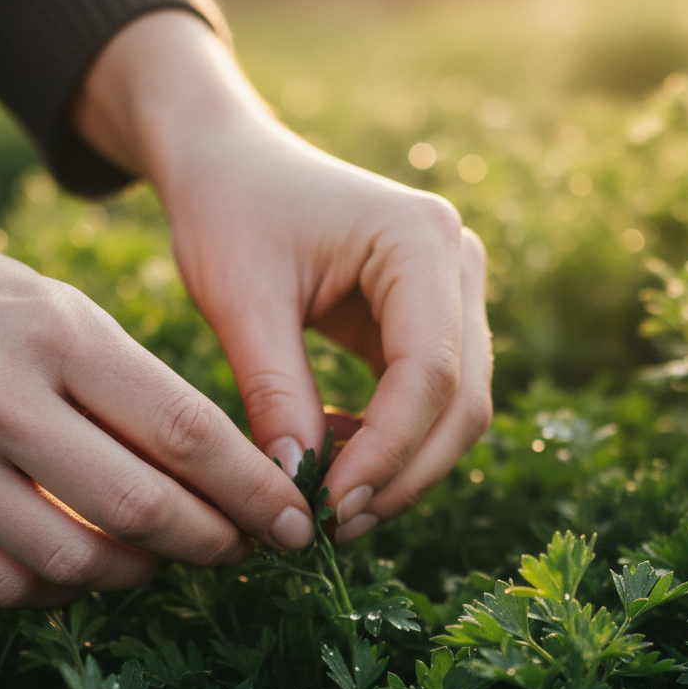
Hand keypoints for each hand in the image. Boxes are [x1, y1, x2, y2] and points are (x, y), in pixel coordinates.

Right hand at [0, 149, 316, 606]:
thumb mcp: (56, 303)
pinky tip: (89, 564)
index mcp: (54, 331)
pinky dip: (65, 587)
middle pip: (141, 507)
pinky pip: (4, 582)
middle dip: (215, 541)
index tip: (293, 518)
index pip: (184, 430)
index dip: (252, 488)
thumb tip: (209, 472)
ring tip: (170, 556)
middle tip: (247, 547)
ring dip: (143, 572)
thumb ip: (129, 385)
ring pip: (75, 560)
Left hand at [77, 12, 491, 543]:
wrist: (227, 164)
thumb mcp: (240, 301)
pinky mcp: (427, 316)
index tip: (328, 506)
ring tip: (327, 498)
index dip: (386, 454)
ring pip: (454, 409)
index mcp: (419, 240)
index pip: (429, 373)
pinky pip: (427, 398)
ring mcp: (450, 290)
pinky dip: (387, 440)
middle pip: (461, 401)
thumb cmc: (226, 211)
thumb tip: (299, 489)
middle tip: (333, 524)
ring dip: (399, 466)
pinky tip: (331, 453)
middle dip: (401, 474)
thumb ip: (275, 393)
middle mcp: (456, 262)